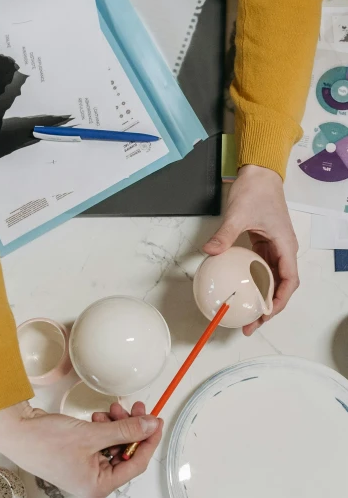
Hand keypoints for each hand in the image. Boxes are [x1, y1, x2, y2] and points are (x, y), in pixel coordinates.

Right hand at [0, 401, 162, 497]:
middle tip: (135, 408)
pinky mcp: (78, 456)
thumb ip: (125, 430)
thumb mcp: (92, 434)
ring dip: (117, 426)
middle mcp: (94, 482)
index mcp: (99, 486)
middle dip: (131, 429)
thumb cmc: (46, 442)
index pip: (137, 463)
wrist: (16, 433)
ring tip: (111, 409)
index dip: (149, 441)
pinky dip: (104, 428)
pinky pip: (101, 442)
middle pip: (126, 453)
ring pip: (114, 445)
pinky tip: (98, 416)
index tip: (156, 421)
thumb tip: (151, 426)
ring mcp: (85, 469)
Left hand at [203, 164, 298, 334]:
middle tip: (250, 324)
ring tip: (245, 315)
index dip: (279, 301)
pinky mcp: (263, 245)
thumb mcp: (238, 213)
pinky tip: (239, 291)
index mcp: (285, 245)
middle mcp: (283, 250)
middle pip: (280, 286)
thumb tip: (210, 251)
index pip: (288, 281)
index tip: (265, 314)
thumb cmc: (256, 190)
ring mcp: (273, 248)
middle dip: (268, 307)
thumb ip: (225, 235)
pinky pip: (259, 269)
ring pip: (270, 280)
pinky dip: (252, 283)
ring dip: (260, 298)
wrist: (258, 172)